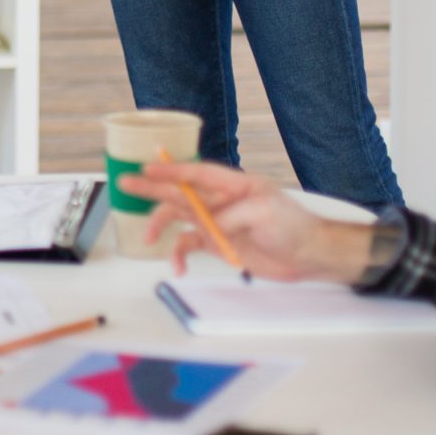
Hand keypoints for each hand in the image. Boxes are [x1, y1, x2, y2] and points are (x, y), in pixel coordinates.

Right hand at [117, 161, 370, 283]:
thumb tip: (206, 227)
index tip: (148, 166)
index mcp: (233, 184)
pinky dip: (179, 256)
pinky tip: (178, 268)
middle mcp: (220, 200)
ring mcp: (217, 222)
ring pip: (179, 218)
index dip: (171, 169)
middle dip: (152, 187)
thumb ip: (230, 215)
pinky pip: (189, 246)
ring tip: (148, 238)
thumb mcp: (263, 212)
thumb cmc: (293, 225)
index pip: (196, 173)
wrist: (308, 254)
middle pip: (179, 191)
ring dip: (161, 225)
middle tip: (127, 183)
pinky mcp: (218, 243)